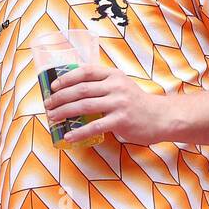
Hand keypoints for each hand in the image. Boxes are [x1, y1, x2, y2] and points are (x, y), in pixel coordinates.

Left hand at [45, 63, 168, 145]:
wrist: (161, 117)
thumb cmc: (136, 103)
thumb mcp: (120, 86)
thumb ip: (102, 85)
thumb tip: (71, 90)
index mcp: (113, 75)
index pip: (85, 71)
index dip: (66, 78)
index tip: (53, 86)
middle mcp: (116, 86)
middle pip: (81, 89)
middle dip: (60, 97)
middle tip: (47, 105)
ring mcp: (119, 103)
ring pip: (85, 106)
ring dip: (64, 112)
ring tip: (52, 118)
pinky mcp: (121, 120)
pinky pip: (95, 126)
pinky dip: (79, 132)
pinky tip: (69, 136)